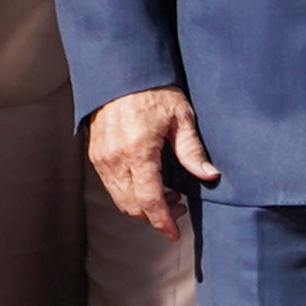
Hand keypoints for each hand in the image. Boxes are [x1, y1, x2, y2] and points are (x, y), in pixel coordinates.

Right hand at [87, 86, 215, 227]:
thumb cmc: (154, 90)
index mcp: (139, 150)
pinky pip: (111, 186)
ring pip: (120, 199)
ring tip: (167, 195)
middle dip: (155, 216)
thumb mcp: (181, 117)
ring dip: (142, 206)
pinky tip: (148, 183)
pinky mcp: (96, 155)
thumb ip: (192, 150)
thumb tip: (209, 175)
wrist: (121, 72)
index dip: (162, 221)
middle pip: (132, 206)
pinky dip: (129, 193)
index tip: (173, 233)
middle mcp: (116, 158)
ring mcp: (102, 158)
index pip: (149, 200)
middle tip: (178, 206)